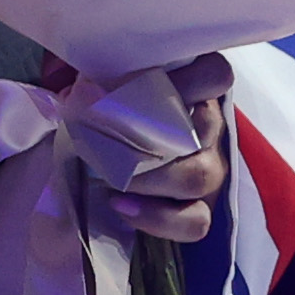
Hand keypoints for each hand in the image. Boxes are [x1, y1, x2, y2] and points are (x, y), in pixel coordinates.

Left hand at [57, 51, 233, 245]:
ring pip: (200, 175)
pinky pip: (195, 221)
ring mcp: (206, 171)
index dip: (194, 77)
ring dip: (153, 178)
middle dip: (159, 133)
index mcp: (188, 92)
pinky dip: (158, 217)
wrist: (79, 185)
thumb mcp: (89, 100)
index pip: (215, 74)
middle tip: (117, 136)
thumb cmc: (94, 131)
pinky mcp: (196, 212)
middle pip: (210, 125)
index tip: (149, 81)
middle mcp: (206, 129)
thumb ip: (93, 84)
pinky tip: (122, 207)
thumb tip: (87, 86)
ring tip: (113, 180)